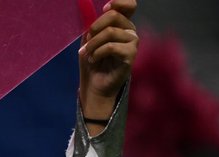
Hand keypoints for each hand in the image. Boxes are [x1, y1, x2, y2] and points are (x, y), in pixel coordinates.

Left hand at [79, 0, 138, 122]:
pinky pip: (111, 46)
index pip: (129, 5)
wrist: (94, 85)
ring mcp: (132, 43)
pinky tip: (93, 60)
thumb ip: (94, 26)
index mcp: (121, 24)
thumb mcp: (89, 40)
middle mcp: (129, 31)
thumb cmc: (92, 62)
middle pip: (115, 15)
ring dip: (93, 44)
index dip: (119, 2)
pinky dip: (97, 53)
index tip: (105, 8)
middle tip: (87, 40)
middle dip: (95, 26)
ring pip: (111, 32)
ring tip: (88, 54)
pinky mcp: (131, 55)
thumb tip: (98, 13)